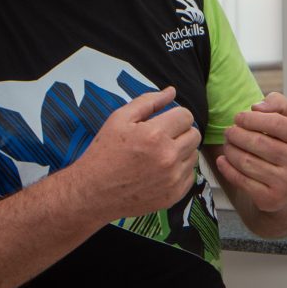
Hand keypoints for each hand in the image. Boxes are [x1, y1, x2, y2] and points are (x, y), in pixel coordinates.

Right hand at [69, 86, 199, 220]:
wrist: (92, 193)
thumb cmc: (103, 153)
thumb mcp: (119, 119)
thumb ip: (148, 101)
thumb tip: (172, 91)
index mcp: (155, 135)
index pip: (186, 116)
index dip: (175, 116)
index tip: (163, 122)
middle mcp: (168, 157)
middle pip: (194, 135)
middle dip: (180, 132)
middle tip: (162, 138)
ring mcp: (173, 179)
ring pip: (194, 155)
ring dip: (181, 152)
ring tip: (159, 155)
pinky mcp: (174, 195)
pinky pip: (190, 176)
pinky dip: (179, 171)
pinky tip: (161, 171)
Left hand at [215, 92, 286, 215]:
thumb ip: (279, 104)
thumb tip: (257, 107)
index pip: (275, 123)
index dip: (251, 118)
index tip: (239, 117)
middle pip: (258, 142)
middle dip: (237, 134)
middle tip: (229, 131)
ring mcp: (285, 183)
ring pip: (246, 162)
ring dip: (230, 150)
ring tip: (228, 144)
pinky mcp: (271, 199)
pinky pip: (241, 181)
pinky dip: (227, 168)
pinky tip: (223, 160)